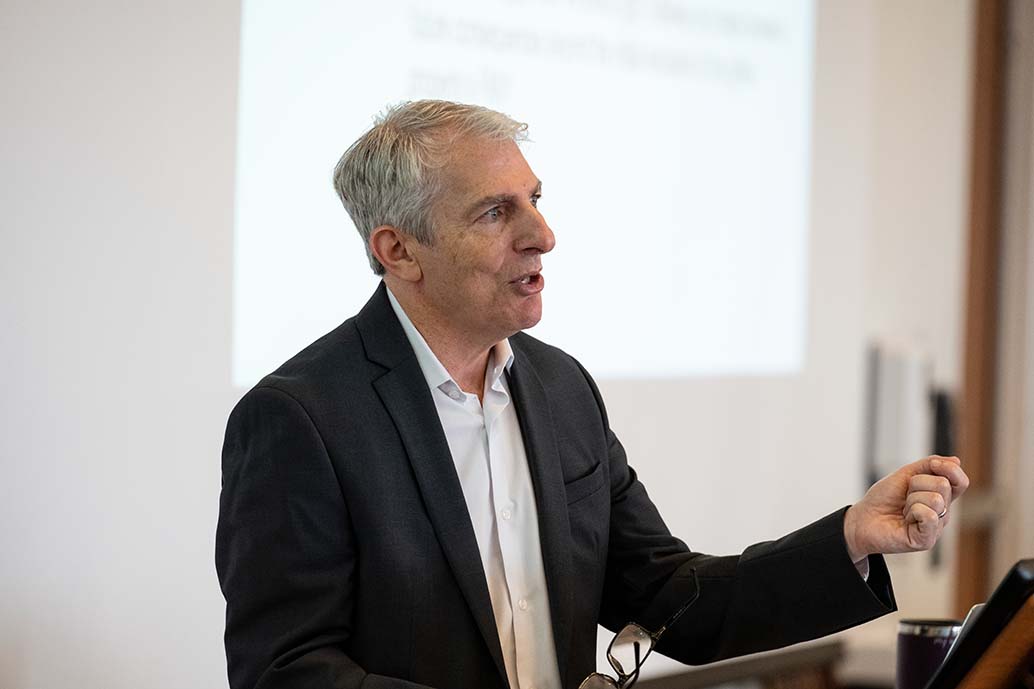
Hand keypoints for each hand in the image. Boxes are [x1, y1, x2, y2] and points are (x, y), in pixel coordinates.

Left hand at [843, 455, 969, 561]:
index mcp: (940, 497)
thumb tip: (957, 461)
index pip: (960, 482)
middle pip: (943, 485)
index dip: (949, 469)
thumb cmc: (883, 498)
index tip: (932, 465)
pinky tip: (906, 520)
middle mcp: (942, 512)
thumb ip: (929, 465)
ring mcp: (936, 527)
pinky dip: (913, 512)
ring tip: (903, 510)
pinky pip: (930, 516)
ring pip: (935, 499)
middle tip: (904, 496)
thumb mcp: (906, 475)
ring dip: (911, 499)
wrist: (862, 519)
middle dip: (917, 484)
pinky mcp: (926, 540)